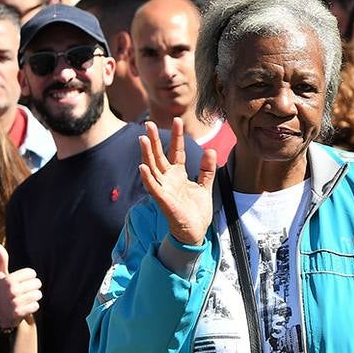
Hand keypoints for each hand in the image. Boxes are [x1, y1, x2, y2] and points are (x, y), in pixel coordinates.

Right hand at [0, 241, 40, 330]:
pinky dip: (32, 306)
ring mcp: (15, 302)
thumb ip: (1, 258)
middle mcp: (11, 290)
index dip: (28, 277)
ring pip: (38, 294)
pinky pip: (36, 306)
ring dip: (33, 297)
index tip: (20, 281)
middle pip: (37, 283)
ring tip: (23, 298)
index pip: (32, 273)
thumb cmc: (2, 289)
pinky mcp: (19, 313)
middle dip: (32, 287)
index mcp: (8, 279)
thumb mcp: (0, 274)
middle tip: (22, 291)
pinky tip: (23, 307)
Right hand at [139, 118, 217, 246]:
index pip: (176, 151)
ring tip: (142, 139)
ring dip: (147, 154)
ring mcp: (164, 189)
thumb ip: (207, 169)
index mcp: (178, 174)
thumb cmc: (196, 210)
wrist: (195, 231)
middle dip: (154, 140)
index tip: (177, 121)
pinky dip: (148, 178)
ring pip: (153, 168)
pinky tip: (142, 167)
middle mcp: (168, 179)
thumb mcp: (205, 186)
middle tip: (148, 123)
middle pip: (159, 156)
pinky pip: (154, 188)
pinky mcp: (163, 201)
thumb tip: (211, 150)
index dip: (177, 137)